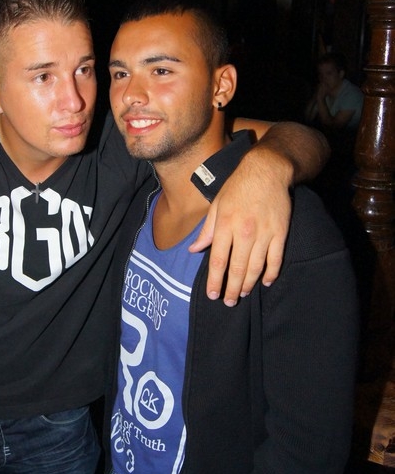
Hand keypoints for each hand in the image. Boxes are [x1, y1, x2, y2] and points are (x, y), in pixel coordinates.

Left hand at [190, 147, 290, 303]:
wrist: (266, 170)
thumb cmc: (237, 187)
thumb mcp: (216, 205)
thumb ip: (207, 230)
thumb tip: (194, 250)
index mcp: (225, 225)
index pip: (218, 260)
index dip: (215, 281)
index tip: (212, 295)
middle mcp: (244, 232)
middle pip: (237, 268)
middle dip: (231, 289)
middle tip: (228, 302)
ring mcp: (264, 233)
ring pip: (256, 267)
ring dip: (249, 284)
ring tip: (242, 294)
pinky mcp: (280, 232)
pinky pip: (276, 259)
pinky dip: (271, 273)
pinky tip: (266, 282)